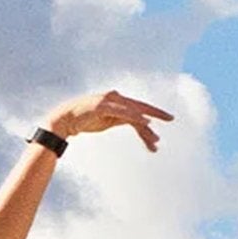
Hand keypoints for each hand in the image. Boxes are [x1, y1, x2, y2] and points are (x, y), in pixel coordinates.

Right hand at [44, 91, 173, 150]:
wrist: (65, 119)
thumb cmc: (86, 120)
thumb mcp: (108, 120)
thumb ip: (122, 119)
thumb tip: (139, 124)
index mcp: (118, 101)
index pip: (139, 106)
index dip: (154, 111)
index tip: (168, 118)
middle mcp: (116, 98)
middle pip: (140, 107)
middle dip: (157, 113)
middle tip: (171, 118)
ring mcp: (109, 101)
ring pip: (133, 113)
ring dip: (145, 127)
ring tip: (155, 140)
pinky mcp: (103, 106)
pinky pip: (124, 112)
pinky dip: (136, 117)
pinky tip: (146, 123)